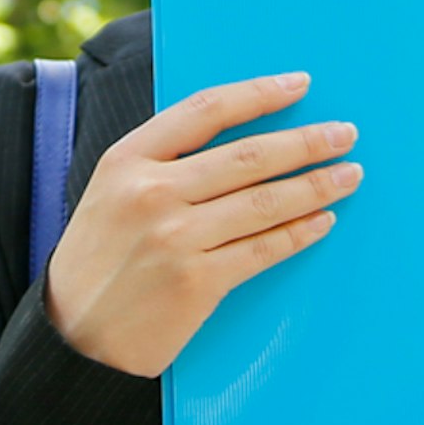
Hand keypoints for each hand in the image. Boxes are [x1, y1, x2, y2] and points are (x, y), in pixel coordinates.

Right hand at [44, 71, 358, 378]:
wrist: (74, 339)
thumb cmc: (98, 262)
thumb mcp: (110, 194)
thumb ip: (161, 163)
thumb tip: (239, 139)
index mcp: (126, 160)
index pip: (206, 110)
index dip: (259, 94)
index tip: (300, 84)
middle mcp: (151, 193)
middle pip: (248, 156)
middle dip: (306, 142)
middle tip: (346, 134)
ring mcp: (176, 238)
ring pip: (265, 202)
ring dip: (317, 186)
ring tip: (349, 175)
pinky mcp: (198, 282)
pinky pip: (264, 248)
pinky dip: (300, 233)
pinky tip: (322, 221)